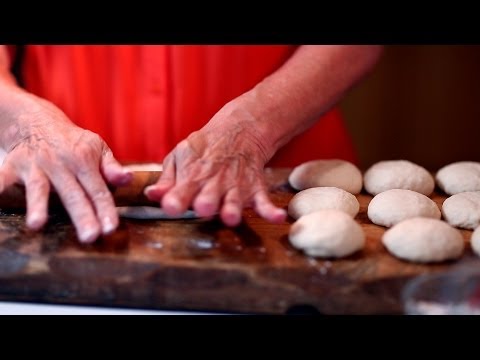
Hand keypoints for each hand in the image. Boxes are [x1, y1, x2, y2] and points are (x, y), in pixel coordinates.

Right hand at [0, 92, 131, 242]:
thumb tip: (128, 180)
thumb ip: (111, 167)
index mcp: (84, 161)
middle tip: (90, 237)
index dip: (105, 209)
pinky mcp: (13, 165)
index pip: (98, 190)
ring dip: (37, 205)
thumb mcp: (97, 148)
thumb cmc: (72, 141)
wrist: (36, 119)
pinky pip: (2, 178)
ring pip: (38, 188)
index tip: (111, 229)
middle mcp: (61, 163)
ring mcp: (36, 165)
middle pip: (73, 194)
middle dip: (82, 216)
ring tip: (36, 224)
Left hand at [144, 106, 286, 226]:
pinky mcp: (254, 189)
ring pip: (234, 201)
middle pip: (209, 198)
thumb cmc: (204, 149)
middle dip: (206, 204)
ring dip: (233, 208)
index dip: (175, 200)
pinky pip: (264, 202)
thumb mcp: (180, 157)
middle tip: (203, 208)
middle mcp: (213, 185)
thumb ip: (166, 180)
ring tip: (232, 217)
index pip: (180, 192)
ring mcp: (235, 187)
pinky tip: (277, 218)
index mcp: (191, 178)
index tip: (170, 206)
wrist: (239, 131)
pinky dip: (270, 210)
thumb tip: (150, 195)